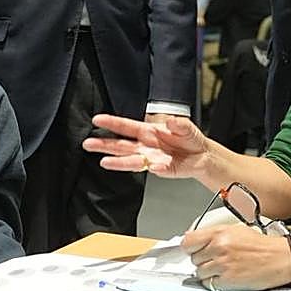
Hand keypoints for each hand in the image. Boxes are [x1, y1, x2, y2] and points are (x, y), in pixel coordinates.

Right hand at [83, 113, 208, 178]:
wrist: (201, 155)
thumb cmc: (189, 138)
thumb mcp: (186, 126)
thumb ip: (178, 124)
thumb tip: (170, 123)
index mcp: (148, 131)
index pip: (125, 126)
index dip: (111, 123)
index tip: (97, 120)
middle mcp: (145, 145)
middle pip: (120, 145)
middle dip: (103, 144)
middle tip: (88, 144)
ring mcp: (150, 158)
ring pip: (129, 160)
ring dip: (117, 162)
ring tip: (104, 162)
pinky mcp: (160, 170)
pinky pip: (154, 170)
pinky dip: (154, 168)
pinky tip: (151, 166)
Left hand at [181, 225, 290, 290]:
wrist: (279, 258)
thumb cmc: (261, 245)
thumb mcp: (235, 230)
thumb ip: (213, 234)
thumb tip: (195, 240)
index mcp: (220, 232)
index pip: (188, 241)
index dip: (190, 247)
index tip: (193, 250)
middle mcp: (219, 247)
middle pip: (194, 259)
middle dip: (202, 260)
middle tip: (216, 259)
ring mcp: (223, 264)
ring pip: (200, 273)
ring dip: (208, 273)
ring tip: (223, 268)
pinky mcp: (228, 280)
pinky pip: (209, 284)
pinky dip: (215, 283)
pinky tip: (227, 276)